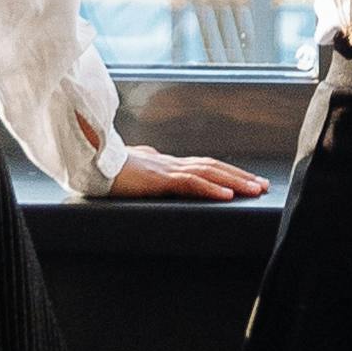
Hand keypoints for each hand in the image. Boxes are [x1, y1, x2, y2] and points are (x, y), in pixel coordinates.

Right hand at [99, 142, 260, 201]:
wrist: (88, 162)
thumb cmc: (107, 167)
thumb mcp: (132, 166)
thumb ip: (145, 161)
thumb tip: (150, 156)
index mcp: (168, 163)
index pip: (205, 166)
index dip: (227, 172)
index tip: (247, 181)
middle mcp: (172, 163)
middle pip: (214, 167)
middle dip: (241, 176)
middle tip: (263, 186)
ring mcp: (166, 169)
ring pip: (209, 172)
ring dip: (235, 181)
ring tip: (255, 190)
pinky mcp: (158, 179)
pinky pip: (190, 182)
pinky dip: (211, 187)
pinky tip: (227, 194)